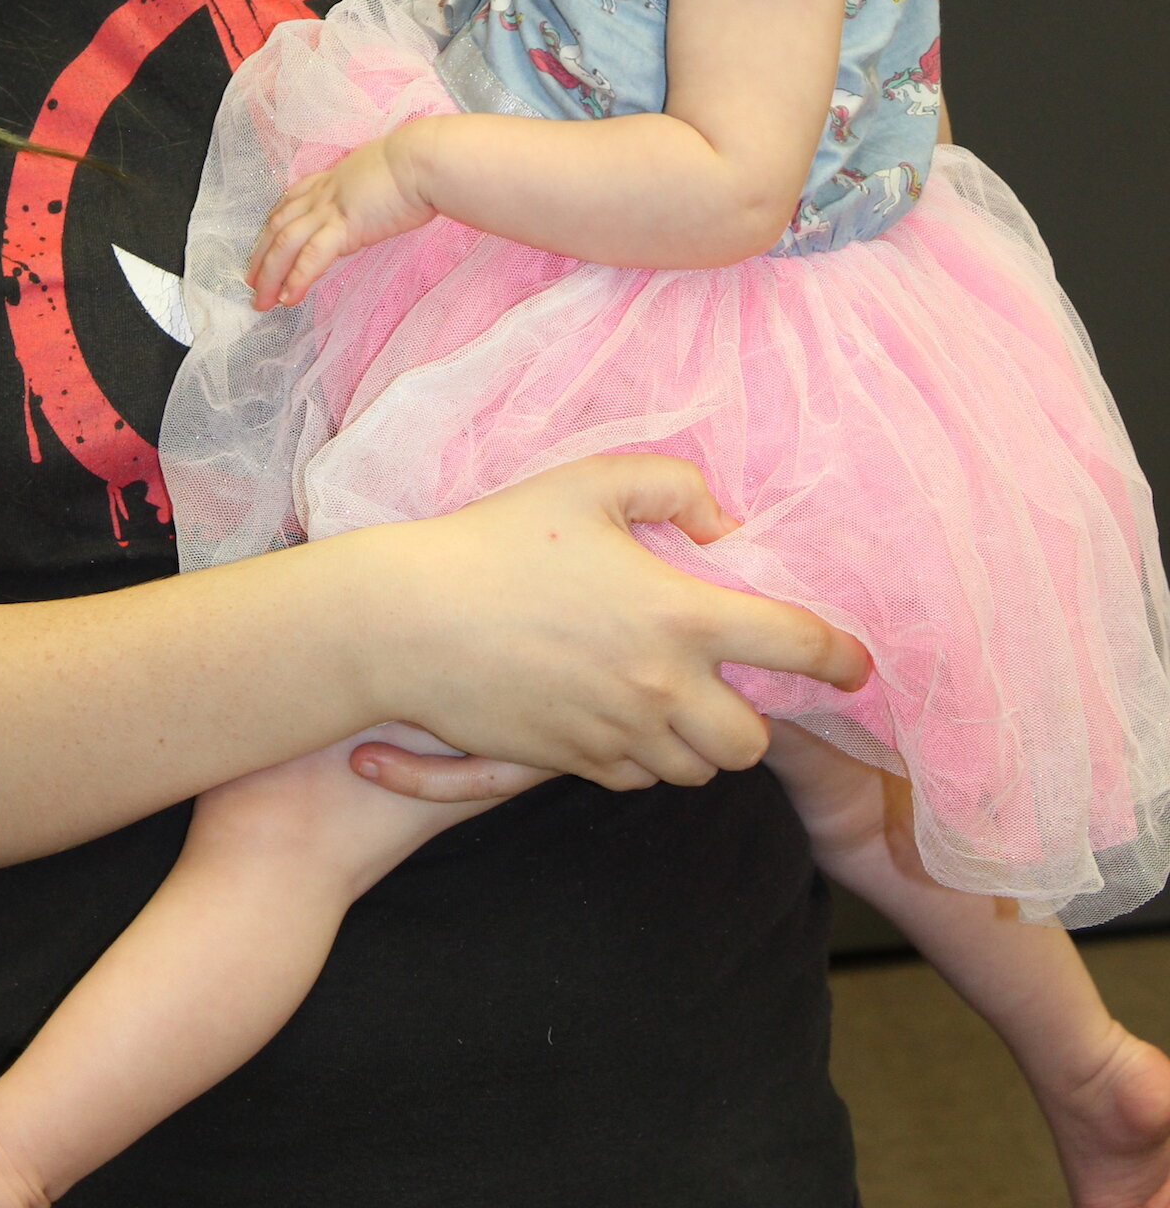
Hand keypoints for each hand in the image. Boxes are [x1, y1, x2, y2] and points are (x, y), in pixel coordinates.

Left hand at [247, 125, 435, 307]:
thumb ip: (363, 194)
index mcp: (331, 180)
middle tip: (252, 284)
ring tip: (263, 301)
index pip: (289, 203)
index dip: (271, 227)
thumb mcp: (378, 177)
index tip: (262, 247)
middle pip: (278, 225)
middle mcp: (323, 193)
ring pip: (286, 243)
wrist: (424, 160)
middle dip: (261, 257)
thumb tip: (367, 207)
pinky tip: (288, 298)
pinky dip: (297, 278)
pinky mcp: (346, 226)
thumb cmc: (415, 166)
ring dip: (270, 275)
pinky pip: (313, 256)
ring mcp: (331, 209)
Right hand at [353, 454, 869, 793]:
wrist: (407, 622)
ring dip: (699, 741)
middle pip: (752, 743)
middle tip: (729, 679)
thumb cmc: (498, 540)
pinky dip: (645, 757)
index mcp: (679, 617)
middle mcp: (660, 691)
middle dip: (755, 716)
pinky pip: (637, 780)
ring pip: (696, 770)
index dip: (841, 657)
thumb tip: (724, 525)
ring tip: (670, 695)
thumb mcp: (590, 481)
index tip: (856, 663)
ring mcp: (616, 737)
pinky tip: (617, 712)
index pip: (795, 646)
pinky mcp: (573, 764)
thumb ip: (675, 486)